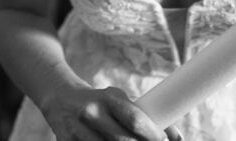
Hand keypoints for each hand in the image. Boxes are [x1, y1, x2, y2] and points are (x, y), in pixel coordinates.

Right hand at [40, 85, 180, 140]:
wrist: (60, 100)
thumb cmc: (100, 101)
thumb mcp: (118, 100)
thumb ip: (140, 116)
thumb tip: (175, 136)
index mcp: (108, 99)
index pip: (135, 119)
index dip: (152, 134)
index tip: (164, 140)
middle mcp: (92, 114)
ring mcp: (77, 131)